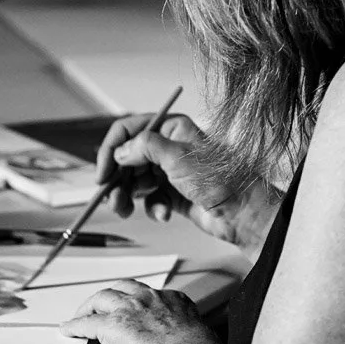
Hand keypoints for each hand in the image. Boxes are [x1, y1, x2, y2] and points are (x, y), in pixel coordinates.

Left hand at [60, 279, 204, 343]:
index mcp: (176, 301)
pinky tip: (68, 329)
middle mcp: (151, 299)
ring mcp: (130, 309)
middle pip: (124, 288)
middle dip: (112, 296)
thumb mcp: (202, 341)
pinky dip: (76, 326)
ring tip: (82, 314)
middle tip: (103, 306)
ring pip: (102, 297)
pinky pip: (87, 323)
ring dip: (90, 306)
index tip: (137, 310)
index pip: (154, 296)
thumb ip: (188, 340)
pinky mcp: (111, 325)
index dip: (141, 303)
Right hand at [95, 113, 279, 251]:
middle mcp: (168, 148)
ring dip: (128, 197)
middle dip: (117, 180)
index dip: (111, 150)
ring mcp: (170, 172)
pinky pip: (150, 199)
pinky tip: (163, 214)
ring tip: (126, 210)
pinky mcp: (173, 194)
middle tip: (111, 199)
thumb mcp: (177, 156)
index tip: (101, 173)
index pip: (128, 131)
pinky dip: (152, 208)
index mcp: (171, 129)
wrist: (242, 212)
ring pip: (135, 181)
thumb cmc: (220, 180)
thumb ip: (144, 147)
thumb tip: (120, 152)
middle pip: (128, 159)